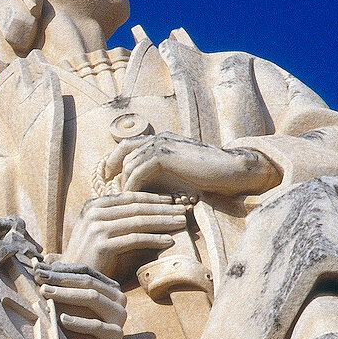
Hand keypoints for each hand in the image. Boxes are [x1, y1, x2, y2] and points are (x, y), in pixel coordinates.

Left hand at [34, 261, 125, 338]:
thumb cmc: (73, 329)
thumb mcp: (65, 305)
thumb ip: (57, 284)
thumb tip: (39, 263)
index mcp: (107, 287)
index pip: (84, 271)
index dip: (60, 268)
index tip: (37, 268)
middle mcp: (117, 298)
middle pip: (87, 281)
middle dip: (60, 279)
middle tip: (38, 278)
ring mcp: (119, 316)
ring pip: (93, 298)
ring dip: (66, 294)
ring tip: (45, 293)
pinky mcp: (116, 335)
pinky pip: (97, 326)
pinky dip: (78, 322)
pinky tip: (61, 319)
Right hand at [63, 192, 186, 278]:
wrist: (72, 277)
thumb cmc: (91, 255)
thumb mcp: (100, 230)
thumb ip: (117, 218)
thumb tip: (149, 210)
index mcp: (93, 205)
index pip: (129, 197)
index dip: (152, 198)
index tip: (171, 201)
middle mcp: (94, 213)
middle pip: (136, 208)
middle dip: (162, 209)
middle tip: (183, 211)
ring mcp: (97, 228)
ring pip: (138, 221)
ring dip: (163, 222)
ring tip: (181, 224)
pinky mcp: (103, 245)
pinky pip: (135, 239)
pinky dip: (154, 239)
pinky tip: (169, 241)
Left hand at [105, 132, 278, 195]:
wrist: (231, 170)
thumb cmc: (207, 174)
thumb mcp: (179, 170)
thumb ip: (159, 171)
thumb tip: (139, 184)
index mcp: (160, 139)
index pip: (126, 145)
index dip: (113, 160)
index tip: (106, 177)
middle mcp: (158, 138)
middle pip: (123, 153)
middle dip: (114, 172)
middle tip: (108, 190)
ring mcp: (161, 144)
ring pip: (130, 164)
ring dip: (124, 183)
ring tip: (123, 200)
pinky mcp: (165, 155)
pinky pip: (139, 171)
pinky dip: (134, 185)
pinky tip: (134, 198)